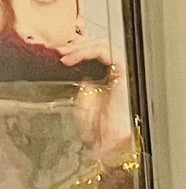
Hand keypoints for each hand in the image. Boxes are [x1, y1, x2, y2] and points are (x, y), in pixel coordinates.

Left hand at [64, 30, 131, 158]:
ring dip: (79, 46)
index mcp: (105, 80)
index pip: (93, 53)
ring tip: (63, 55)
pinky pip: (107, 52)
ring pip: (102, 45)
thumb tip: (72, 60)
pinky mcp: (125, 75)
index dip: (74, 48)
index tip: (57, 52)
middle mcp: (115, 76)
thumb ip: (80, 76)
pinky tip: (73, 58)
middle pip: (97, 45)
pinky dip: (88, 51)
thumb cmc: (96, 129)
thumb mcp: (80, 95)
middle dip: (75, 45)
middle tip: (58, 51)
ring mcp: (121, 75)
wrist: (107, 144)